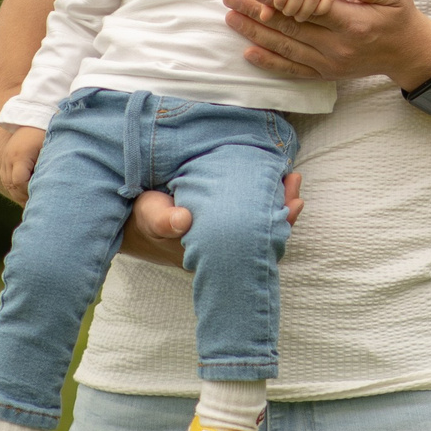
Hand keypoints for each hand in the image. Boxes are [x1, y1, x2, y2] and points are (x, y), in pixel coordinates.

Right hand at [0, 127, 46, 204]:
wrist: (35, 117)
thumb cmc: (48, 133)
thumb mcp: (51, 148)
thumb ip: (48, 166)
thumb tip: (51, 186)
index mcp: (20, 155)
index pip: (20, 181)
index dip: (30, 190)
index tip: (43, 193)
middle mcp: (9, 158)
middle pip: (12, 185)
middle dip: (25, 196)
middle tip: (40, 203)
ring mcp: (5, 159)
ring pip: (8, 184)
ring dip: (19, 194)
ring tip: (34, 201)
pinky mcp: (5, 160)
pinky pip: (6, 179)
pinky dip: (15, 188)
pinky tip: (26, 194)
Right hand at [117, 172, 304, 268]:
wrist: (135, 221)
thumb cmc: (144, 218)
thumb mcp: (149, 215)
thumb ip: (162, 219)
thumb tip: (183, 221)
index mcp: (211, 252)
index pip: (254, 244)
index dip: (275, 225)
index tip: (292, 204)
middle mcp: (224, 250)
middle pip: (263, 234)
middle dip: (283, 210)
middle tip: (295, 182)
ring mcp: (225, 238)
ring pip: (261, 224)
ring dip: (278, 202)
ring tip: (292, 178)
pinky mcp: (224, 223)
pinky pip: (252, 215)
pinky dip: (266, 199)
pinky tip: (279, 180)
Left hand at [223, 0, 430, 88]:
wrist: (408, 53)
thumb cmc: (399, 17)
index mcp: (354, 23)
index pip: (309, 9)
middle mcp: (338, 47)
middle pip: (290, 28)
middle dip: (257, 13)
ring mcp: (330, 63)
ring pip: (286, 48)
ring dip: (256, 33)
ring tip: (231, 19)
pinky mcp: (326, 74)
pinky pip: (293, 70)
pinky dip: (270, 63)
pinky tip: (249, 53)